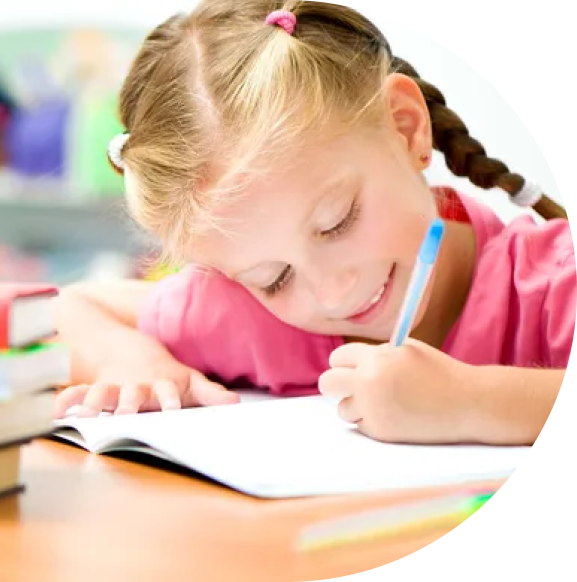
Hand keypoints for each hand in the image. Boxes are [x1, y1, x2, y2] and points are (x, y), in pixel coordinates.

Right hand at [54, 346, 238, 418]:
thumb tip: (236, 404)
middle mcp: (138, 387)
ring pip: (103, 393)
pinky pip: (78, 392)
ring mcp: (115, 387)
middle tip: (124, 413)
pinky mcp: (96, 388)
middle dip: (129, 404)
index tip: (172, 409)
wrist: (127, 343)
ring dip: (95, 401)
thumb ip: (210, 393)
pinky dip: (67, 399)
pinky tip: (56, 410)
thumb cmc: (164, 370)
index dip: (169, 400)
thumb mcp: (188, 379)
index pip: (168, 392)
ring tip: (85, 413)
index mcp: (162, 385)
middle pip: (132, 395)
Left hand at [318, 339, 473, 443]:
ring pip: (343, 409)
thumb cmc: (437, 371)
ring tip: (383, 402)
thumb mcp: (406, 349)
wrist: (466, 402)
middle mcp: (369, 383)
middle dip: (335, 383)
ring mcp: (373, 409)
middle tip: (349, 386)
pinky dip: (372, 421)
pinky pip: (361, 425)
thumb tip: (347, 362)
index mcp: (376, 358)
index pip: (337, 358)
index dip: (345, 362)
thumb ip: (376, 353)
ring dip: (356, 405)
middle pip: (327, 383)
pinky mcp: (380, 432)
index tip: (352, 367)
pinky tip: (394, 415)